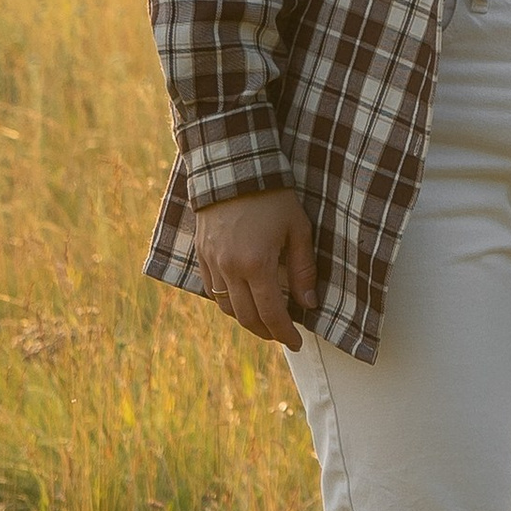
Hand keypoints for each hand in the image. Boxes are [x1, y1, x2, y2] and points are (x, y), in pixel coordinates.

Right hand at [192, 187, 315, 349]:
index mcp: (256, 264)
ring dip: (246, 319)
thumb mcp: (298, 229)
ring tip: (265, 320)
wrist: (233, 168)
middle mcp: (230, 268)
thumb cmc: (273, 197)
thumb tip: (309, 303)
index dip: (285, 333)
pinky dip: (228, 302)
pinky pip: (211, 289)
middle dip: (266, 332)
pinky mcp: (201, 254)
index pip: (271, 314)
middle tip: (283, 336)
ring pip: (226, 307)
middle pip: (246, 317)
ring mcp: (212, 262)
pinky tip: (243, 300)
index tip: (296, 343)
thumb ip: (302, 269)